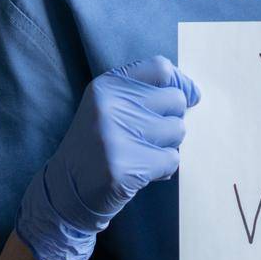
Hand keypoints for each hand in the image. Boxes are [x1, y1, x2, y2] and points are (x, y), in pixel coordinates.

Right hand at [16, 55, 199, 259]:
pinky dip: (162, 170)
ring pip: (178, 130)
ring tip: (140, 154)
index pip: (161, 68)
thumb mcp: (111, 107)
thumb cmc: (100, 146)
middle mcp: (109, 104)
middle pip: (176, 100)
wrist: (65, 190)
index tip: (188, 96)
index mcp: (107, 85)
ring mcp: (115, 135)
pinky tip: (139, 173)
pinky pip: (171, 160)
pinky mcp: (123, 166)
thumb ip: (147, 93)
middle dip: (171, 121)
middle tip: (147, 137)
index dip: (181, 83)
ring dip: (167, 147)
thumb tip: (195, 92)